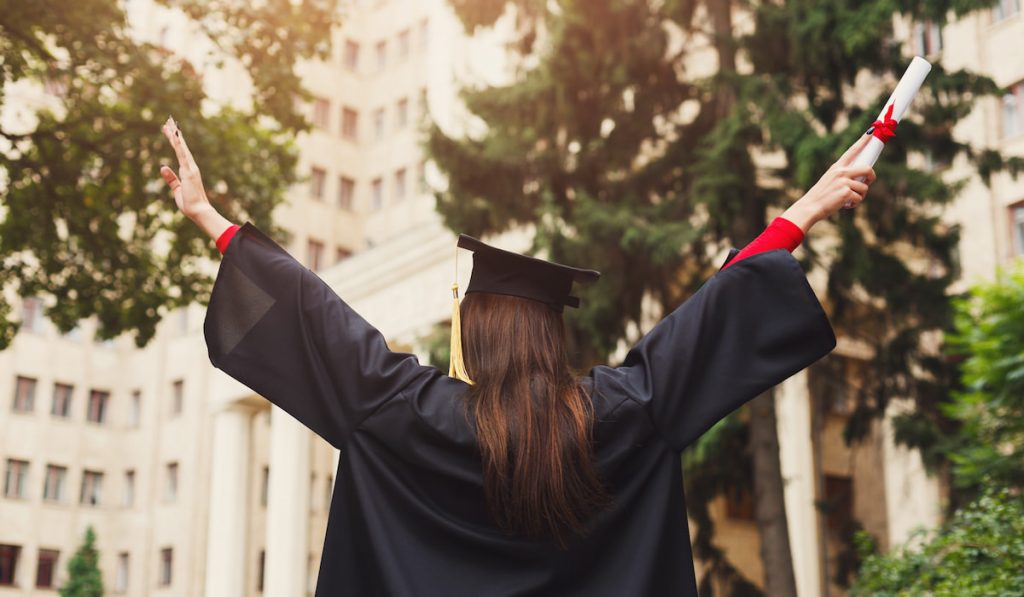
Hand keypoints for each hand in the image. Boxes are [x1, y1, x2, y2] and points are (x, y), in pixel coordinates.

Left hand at [159, 116, 233, 241]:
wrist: (199, 211)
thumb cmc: (190, 203)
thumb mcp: (177, 189)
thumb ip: (171, 178)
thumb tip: (163, 167)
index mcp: (188, 170)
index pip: (180, 152)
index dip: (175, 140)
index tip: (170, 130)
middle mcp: (191, 166)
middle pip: (181, 146)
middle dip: (175, 133)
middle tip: (169, 120)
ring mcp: (190, 167)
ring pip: (181, 147)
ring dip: (175, 135)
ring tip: (169, 123)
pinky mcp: (188, 170)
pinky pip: (182, 154)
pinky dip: (178, 144)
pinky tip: (175, 135)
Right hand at [782, 134, 876, 232]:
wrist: (810, 207)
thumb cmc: (821, 196)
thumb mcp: (830, 181)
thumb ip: (845, 176)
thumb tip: (863, 179)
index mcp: (837, 167)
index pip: (852, 150)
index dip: (863, 141)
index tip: (872, 131)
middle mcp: (841, 172)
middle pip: (867, 169)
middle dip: (871, 177)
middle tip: (867, 183)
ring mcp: (843, 182)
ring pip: (864, 187)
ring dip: (860, 196)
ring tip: (848, 200)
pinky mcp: (846, 192)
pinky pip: (859, 198)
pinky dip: (854, 204)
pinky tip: (845, 205)